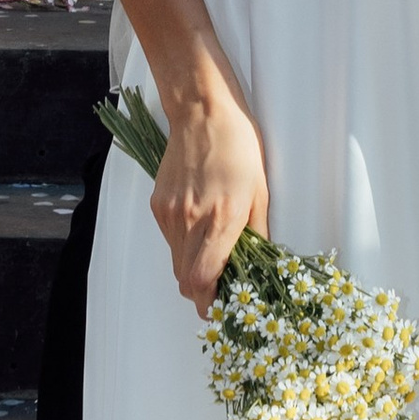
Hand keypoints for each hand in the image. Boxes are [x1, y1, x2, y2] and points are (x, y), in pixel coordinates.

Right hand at [148, 84, 269, 312]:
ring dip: (192, 266)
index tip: (219, 307)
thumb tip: (258, 264)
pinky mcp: (158, 204)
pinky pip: (169, 239)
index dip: (208, 302)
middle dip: (201, 290)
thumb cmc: (239, 146)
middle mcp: (189, 220)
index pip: (202, 280)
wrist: (202, 112)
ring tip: (212, 249)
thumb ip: (257, 233)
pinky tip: (199, 225)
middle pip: (185, 279)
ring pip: (176, 261)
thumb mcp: (260, 191)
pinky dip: (182, 244)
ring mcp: (170, 213)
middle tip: (220, 285)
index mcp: (220, 219)